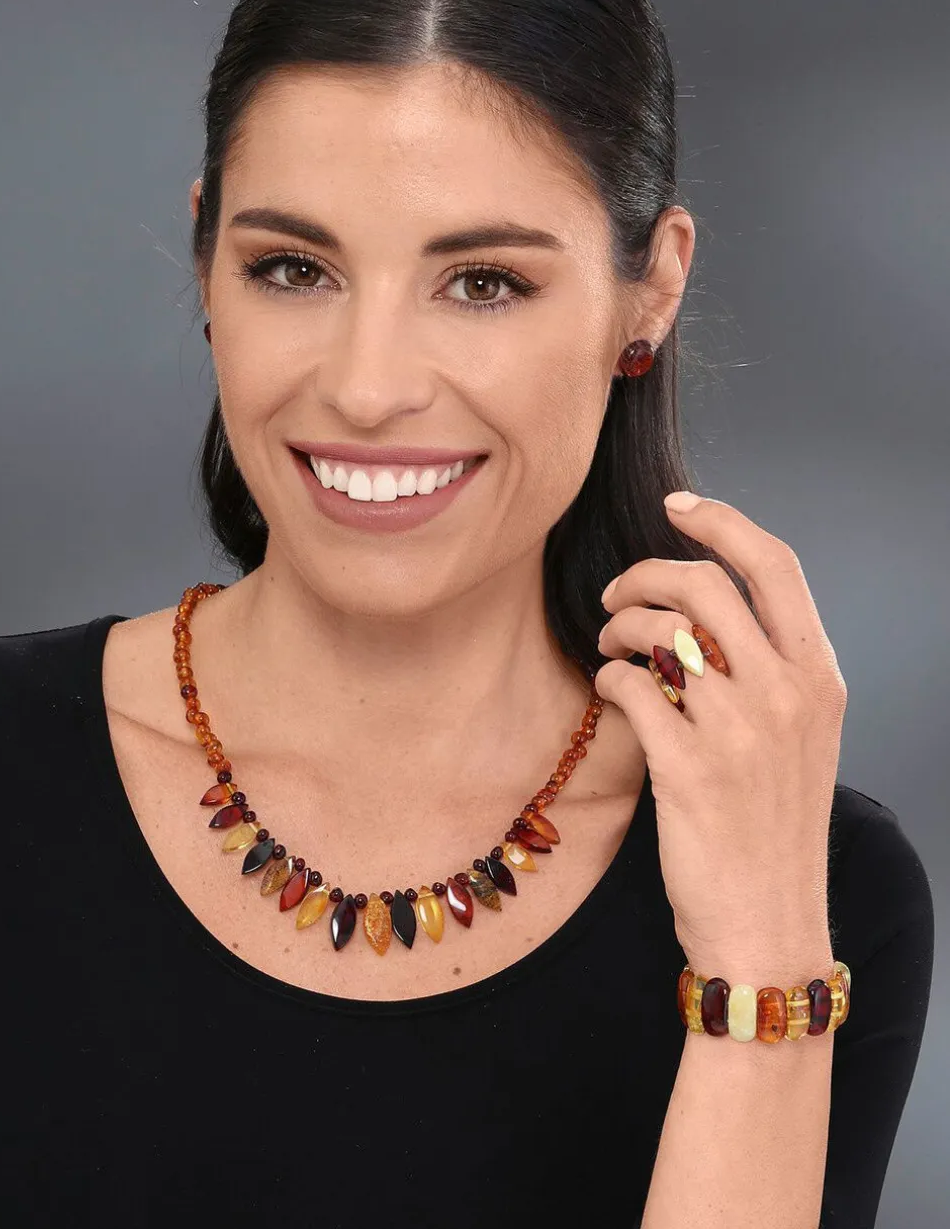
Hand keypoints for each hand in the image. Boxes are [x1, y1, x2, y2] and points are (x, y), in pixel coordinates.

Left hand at [596, 492, 847, 978]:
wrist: (768, 921)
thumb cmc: (771, 825)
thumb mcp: (800, 737)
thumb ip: (769, 669)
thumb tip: (703, 605)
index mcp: (820, 678)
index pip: (775, 564)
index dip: (721, 521)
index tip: (677, 505)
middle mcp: (787, 693)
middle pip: (704, 583)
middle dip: (645, 572)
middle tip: (616, 593)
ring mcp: (740, 730)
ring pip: (660, 629)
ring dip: (619, 624)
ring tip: (608, 646)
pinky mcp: (689, 767)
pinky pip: (630, 685)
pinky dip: (608, 677)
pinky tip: (609, 690)